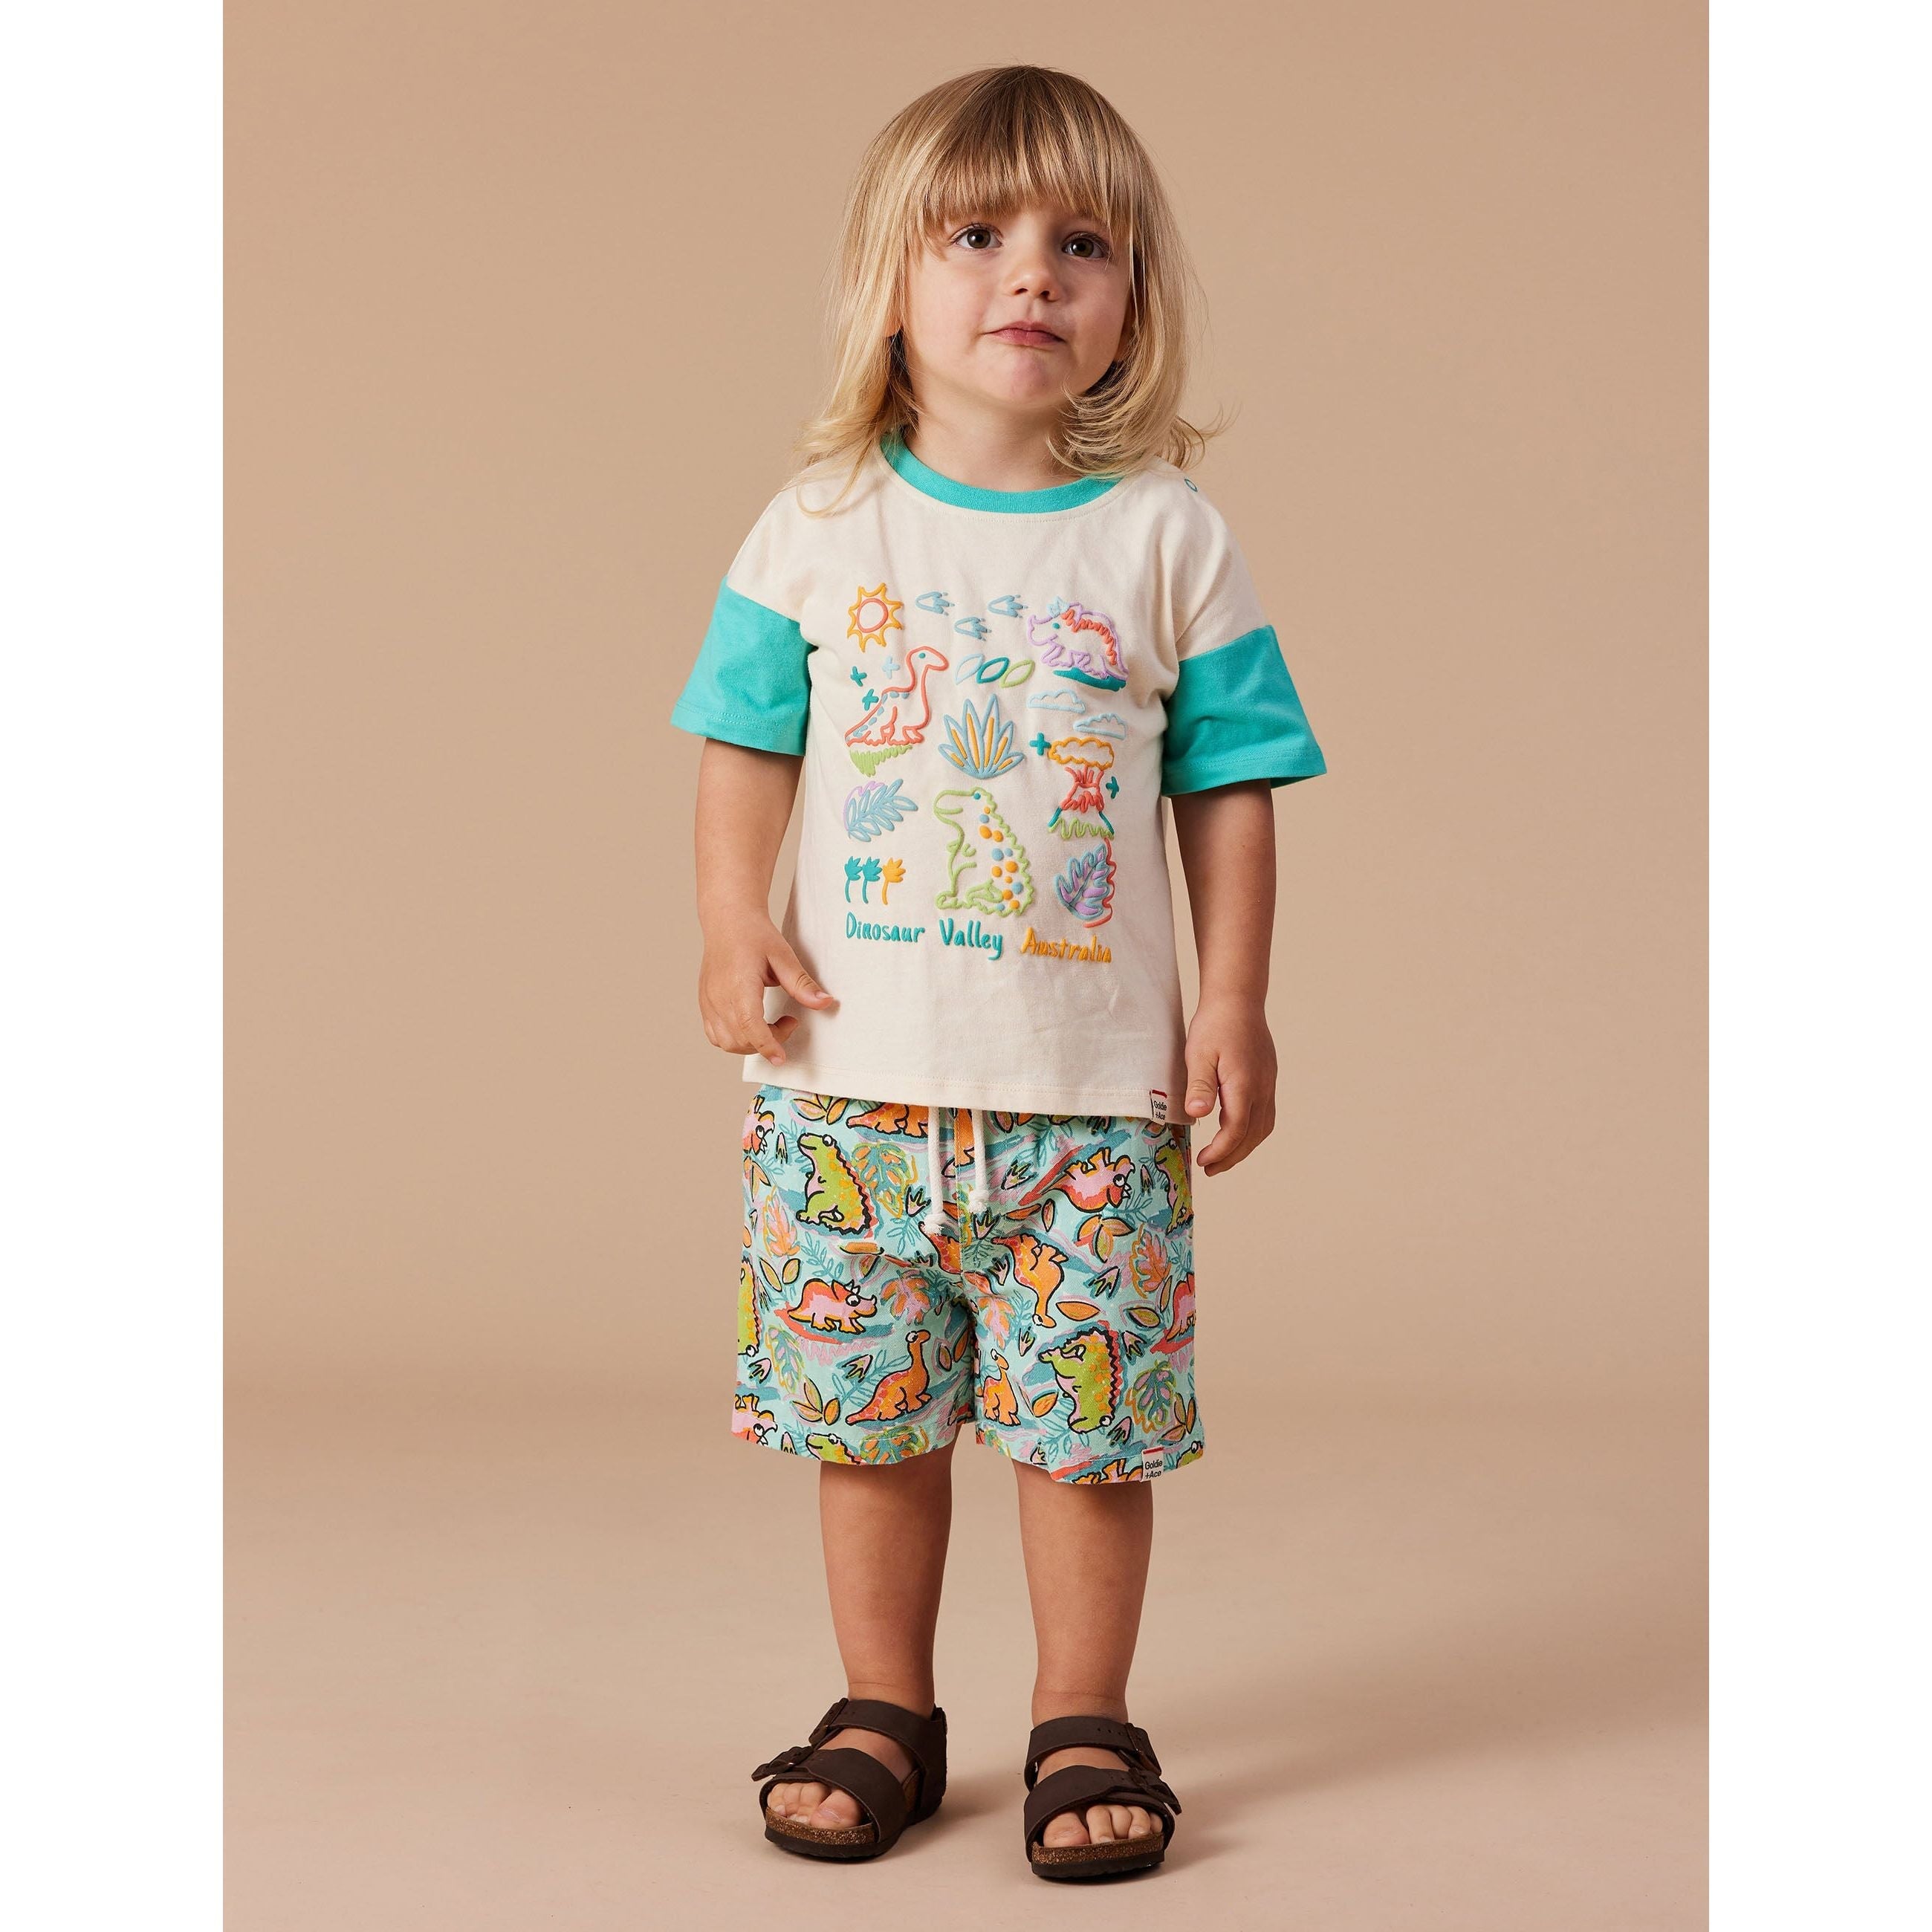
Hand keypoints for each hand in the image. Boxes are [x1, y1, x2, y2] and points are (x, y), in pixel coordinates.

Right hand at [698, 911, 834, 1064]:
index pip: (750, 1025)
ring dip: (750, 1044)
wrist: (727, 920)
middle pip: (740, 1039)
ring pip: (726, 1042)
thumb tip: (825, 1002)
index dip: (767, 1045)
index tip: (781, 1057)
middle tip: (788, 1022)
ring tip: (769, 1024)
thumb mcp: (783, 956)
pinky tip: (751, 1024)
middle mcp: (719, 997)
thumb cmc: (754, 935)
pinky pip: (715, 1034)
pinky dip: (734, 1038)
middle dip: (768, 1042)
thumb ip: (802, 984)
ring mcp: (708, 1002)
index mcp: (739, 985)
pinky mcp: (705, 1003)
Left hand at [1183, 998, 1277, 1174]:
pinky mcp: (1267, 1079)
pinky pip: (1265, 1115)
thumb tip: (1197, 1115)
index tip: (1203, 1162)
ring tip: (1222, 1157)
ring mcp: (1268, 1084)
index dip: (1221, 1151)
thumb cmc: (1215, 1024)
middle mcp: (1262, 1089)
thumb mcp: (1199, 1053)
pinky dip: (1251, 1132)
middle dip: (1232, 1156)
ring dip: (1244, 1147)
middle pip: (1252, 1135)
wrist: (1238, 999)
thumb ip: (1199, 1085)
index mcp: (1244, 1085)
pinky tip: (1235, 1133)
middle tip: (1209, 1169)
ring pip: (1263, 1127)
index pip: (1236, 1130)